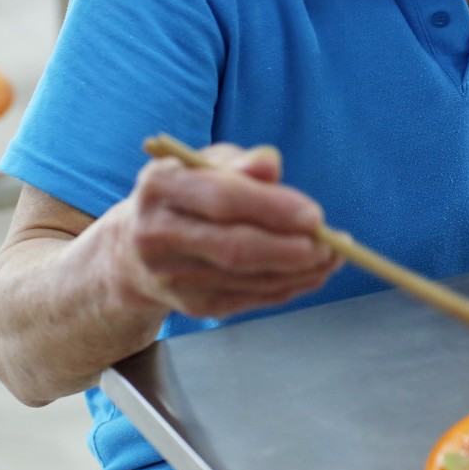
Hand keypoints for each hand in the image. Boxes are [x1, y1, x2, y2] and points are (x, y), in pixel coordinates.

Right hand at [101, 144, 342, 319]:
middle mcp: (158, 235)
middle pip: (233, 248)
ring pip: (247, 279)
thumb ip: (241, 163)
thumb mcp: (205, 164)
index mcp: (160, 188)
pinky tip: (314, 272)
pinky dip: (289, 286)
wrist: (134, 251)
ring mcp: (172, 277)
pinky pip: (250, 299)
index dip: (272, 209)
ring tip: (334, 255)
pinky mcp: (192, 306)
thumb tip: (271, 164)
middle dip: (289, 249)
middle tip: (331, 244)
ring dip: (299, 271)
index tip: (315, 215)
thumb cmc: (187, 194)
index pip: (221, 200)